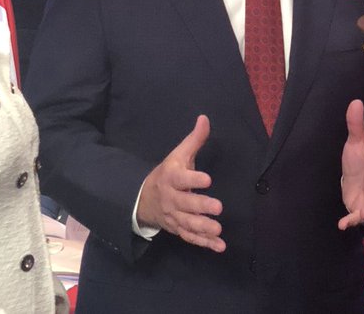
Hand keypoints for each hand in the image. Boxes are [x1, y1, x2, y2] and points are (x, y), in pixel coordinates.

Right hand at [136, 115, 225, 251]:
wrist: (143, 200)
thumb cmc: (167, 173)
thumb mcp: (178, 155)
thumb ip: (194, 140)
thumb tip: (205, 118)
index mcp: (172, 178)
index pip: (181, 178)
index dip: (193, 179)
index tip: (207, 179)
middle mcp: (172, 199)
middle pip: (185, 204)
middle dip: (201, 206)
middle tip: (218, 207)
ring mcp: (174, 216)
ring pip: (188, 224)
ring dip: (203, 228)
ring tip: (218, 229)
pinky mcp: (179, 229)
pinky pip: (191, 238)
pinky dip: (204, 243)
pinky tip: (219, 246)